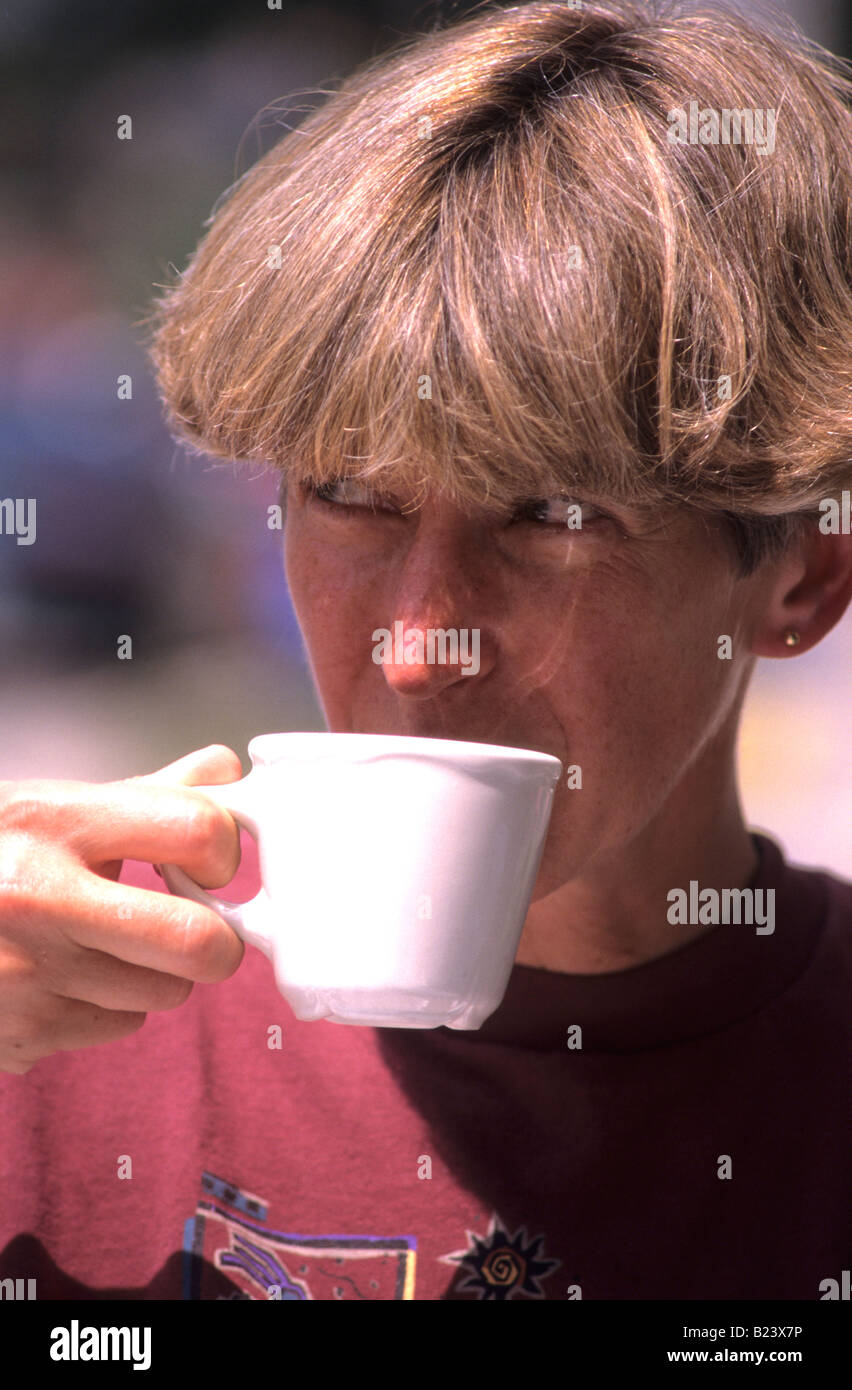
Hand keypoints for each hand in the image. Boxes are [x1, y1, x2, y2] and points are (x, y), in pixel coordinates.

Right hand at [0, 745, 244, 1073]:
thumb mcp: (48, 806)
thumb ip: (143, 794)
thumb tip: (224, 770)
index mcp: (54, 822)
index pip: (197, 830)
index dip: (224, 849)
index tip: (210, 860)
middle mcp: (40, 898)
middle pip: (203, 945)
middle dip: (215, 939)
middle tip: (193, 923)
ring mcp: (28, 976)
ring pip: (166, 994)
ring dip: (153, 972)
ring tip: (105, 940)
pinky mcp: (20, 1034)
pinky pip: (117, 1026)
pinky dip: (107, 1006)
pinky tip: (66, 974)